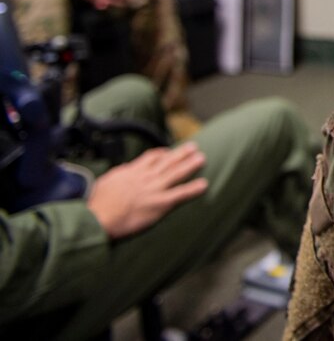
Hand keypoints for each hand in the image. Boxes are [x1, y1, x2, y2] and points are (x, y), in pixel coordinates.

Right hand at [86, 141, 207, 238]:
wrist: (97, 217)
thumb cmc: (97, 204)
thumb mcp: (106, 181)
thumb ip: (120, 174)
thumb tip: (125, 169)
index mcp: (131, 172)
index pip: (150, 158)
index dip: (162, 154)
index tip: (168, 151)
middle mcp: (145, 178)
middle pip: (167, 162)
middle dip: (182, 154)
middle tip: (194, 147)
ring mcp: (154, 189)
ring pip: (176, 173)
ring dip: (190, 165)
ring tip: (202, 158)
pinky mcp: (160, 203)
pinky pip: (180, 194)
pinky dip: (193, 189)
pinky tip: (204, 185)